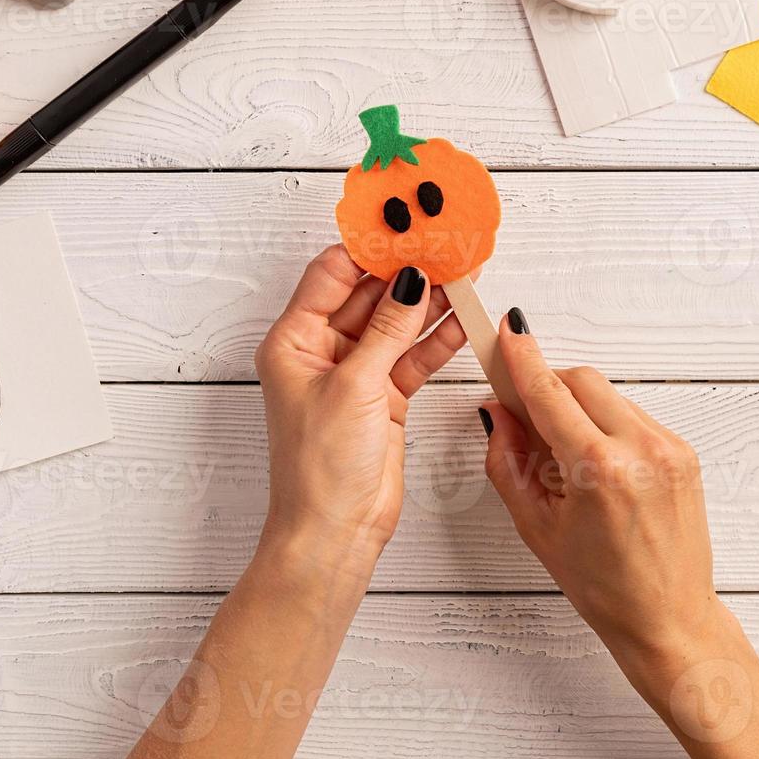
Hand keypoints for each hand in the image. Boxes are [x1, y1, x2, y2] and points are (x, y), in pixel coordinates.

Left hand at [255, 245, 466, 555]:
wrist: (335, 533)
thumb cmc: (321, 469)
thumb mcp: (356, 387)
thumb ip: (388, 329)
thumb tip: (409, 279)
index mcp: (294, 341)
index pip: (332, 274)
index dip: (368, 248)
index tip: (404, 226)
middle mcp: (321, 352)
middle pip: (368, 294)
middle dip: (406, 272)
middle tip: (445, 246)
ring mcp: (355, 374)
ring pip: (396, 324)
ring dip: (428, 302)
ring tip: (465, 275)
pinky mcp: (383, 397)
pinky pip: (412, 355)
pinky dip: (436, 338)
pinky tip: (463, 318)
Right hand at [480, 312, 758, 758]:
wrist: (669, 618)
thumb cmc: (604, 586)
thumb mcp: (536, 525)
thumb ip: (508, 461)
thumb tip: (497, 412)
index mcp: (599, 469)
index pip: (550, 392)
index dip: (523, 358)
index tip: (509, 331)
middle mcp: (640, 449)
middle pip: (581, 379)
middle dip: (548, 385)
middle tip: (524, 414)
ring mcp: (668, 447)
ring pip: (608, 395)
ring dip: (579, 408)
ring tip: (566, 459)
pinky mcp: (683, 451)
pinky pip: (633, 416)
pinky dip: (607, 426)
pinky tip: (598, 467)